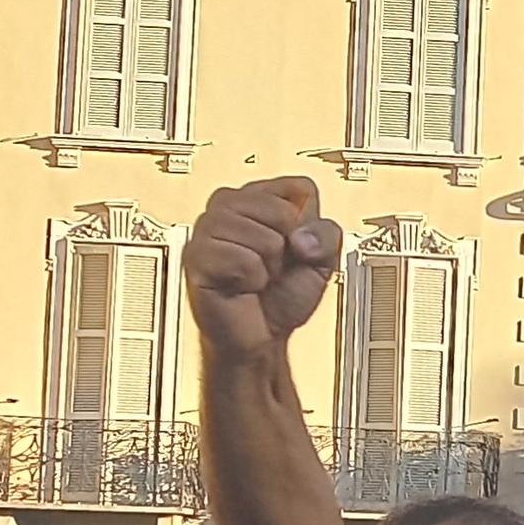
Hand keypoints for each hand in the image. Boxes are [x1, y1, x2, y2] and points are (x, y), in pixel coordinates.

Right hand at [185, 177, 341, 357]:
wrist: (262, 335)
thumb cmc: (283, 296)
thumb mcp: (322, 262)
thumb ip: (327, 235)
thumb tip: (301, 236)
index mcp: (259, 198)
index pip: (300, 188)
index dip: (308, 224)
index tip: (295, 246)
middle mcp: (230, 206)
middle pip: (281, 210)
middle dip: (286, 247)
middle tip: (272, 266)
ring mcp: (209, 227)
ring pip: (262, 235)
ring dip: (268, 266)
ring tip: (255, 275)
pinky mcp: (196, 254)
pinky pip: (241, 259)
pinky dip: (251, 280)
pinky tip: (239, 285)